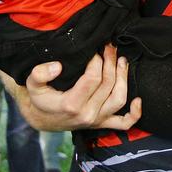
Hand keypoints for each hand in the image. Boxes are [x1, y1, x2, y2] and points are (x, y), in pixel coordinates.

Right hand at [0, 45, 138, 131]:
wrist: (42, 118)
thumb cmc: (40, 98)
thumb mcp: (32, 84)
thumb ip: (40, 73)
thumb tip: (58, 66)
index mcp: (71, 105)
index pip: (92, 78)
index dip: (96, 61)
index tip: (93, 50)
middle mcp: (87, 114)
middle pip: (108, 84)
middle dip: (110, 62)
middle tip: (109, 47)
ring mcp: (97, 120)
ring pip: (119, 98)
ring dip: (123, 77)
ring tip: (121, 60)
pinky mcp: (102, 124)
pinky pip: (124, 123)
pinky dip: (134, 114)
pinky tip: (138, 100)